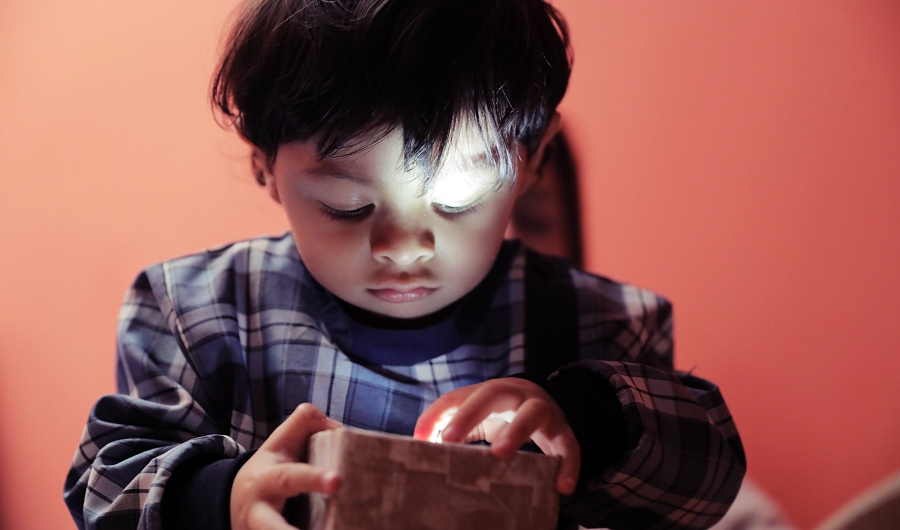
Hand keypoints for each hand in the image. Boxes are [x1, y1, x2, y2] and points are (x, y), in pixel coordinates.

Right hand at [231, 403, 341, 529]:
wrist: (235, 500)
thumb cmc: (272, 467)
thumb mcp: (281, 441)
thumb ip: (306, 423)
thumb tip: (340, 429)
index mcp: (267, 479)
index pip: (291, 477)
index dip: (313, 478)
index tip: (337, 482)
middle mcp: (260, 511)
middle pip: (271, 527)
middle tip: (327, 525)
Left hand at [413, 378, 579, 494]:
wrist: (550, 403)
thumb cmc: (501, 413)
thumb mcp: (477, 414)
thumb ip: (448, 422)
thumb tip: (418, 442)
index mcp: (491, 390)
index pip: (462, 396)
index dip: (443, 414)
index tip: (425, 438)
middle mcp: (517, 394)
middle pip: (493, 392)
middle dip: (470, 413)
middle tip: (450, 439)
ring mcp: (543, 409)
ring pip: (533, 413)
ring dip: (516, 432)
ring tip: (500, 454)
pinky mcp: (564, 429)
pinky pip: (570, 445)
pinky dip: (569, 464)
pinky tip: (563, 487)